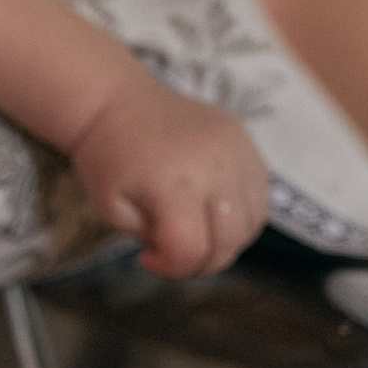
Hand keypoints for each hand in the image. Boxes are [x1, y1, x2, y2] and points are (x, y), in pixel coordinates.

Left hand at [66, 76, 270, 278]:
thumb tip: (186, 252)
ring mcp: (236, 150)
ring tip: (192, 227)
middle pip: (228, 243)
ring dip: (225, 240)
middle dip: (200, 262)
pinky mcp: (245, 140)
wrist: (116, 100)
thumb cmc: (108, 156)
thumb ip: (151, 238)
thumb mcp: (111, 208)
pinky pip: (259, 195)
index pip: (191, 251)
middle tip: (174, 252)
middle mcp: (214, 166)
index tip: (147, 257)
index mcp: (174, 183)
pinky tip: (210, 207)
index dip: (170, 267)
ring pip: (251, 224)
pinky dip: (240, 214)